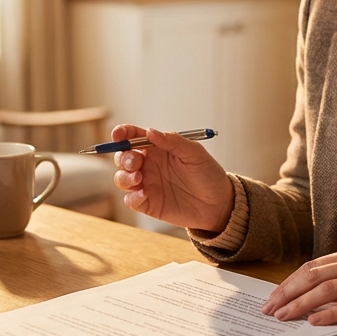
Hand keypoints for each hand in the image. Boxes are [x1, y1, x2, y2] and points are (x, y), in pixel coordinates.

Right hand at [111, 124, 234, 232]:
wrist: (218, 204)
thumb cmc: (208, 174)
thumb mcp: (194, 153)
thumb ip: (172, 141)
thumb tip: (150, 132)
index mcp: (158, 148)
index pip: (134, 136)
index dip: (122, 133)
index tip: (117, 135)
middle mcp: (149, 165)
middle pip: (123, 157)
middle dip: (123, 157)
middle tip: (136, 161)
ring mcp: (147, 184)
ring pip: (121, 178)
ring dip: (124, 177)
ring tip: (138, 178)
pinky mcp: (148, 203)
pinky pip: (130, 200)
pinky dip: (132, 197)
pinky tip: (144, 194)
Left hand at [261, 246, 336, 324]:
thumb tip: (311, 294)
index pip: (311, 267)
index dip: (289, 282)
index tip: (272, 297)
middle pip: (312, 276)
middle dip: (287, 293)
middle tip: (270, 309)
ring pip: (326, 289)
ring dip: (301, 304)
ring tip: (285, 316)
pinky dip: (330, 314)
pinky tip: (315, 322)